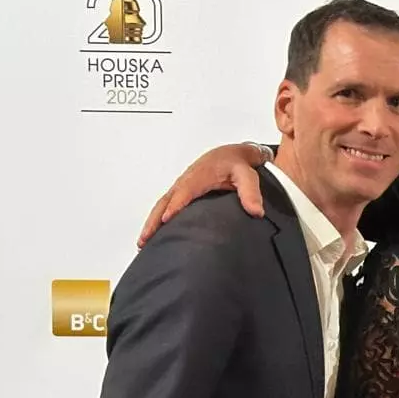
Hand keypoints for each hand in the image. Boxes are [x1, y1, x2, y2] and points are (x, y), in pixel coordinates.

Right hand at [138, 143, 267, 246]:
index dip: (176, 205)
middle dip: (154, 220)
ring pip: (162, 204)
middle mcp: (186, 180)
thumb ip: (251, 192)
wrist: (234, 154)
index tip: (166, 220)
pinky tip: (154, 234)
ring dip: (151, 222)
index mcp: (200, 175)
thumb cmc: (239, 163)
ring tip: (142, 243)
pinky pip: (166, 205)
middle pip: (165, 201)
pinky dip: (157, 218)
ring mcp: (182, 186)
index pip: (185, 191)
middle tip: (145, 239)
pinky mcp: (182, 192)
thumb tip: (256, 211)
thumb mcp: (248, 174)